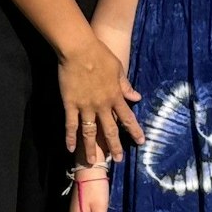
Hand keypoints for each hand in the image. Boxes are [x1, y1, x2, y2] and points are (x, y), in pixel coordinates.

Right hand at [58, 39, 144, 160]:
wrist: (79, 49)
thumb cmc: (100, 55)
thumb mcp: (118, 69)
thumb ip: (126, 86)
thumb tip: (137, 98)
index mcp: (115, 95)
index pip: (128, 117)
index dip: (135, 130)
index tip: (141, 141)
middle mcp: (102, 105)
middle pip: (110, 130)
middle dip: (115, 146)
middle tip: (117, 160)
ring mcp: (85, 106)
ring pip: (90, 132)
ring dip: (92, 148)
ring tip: (93, 162)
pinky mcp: (70, 104)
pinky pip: (71, 124)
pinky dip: (70, 137)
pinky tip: (71, 149)